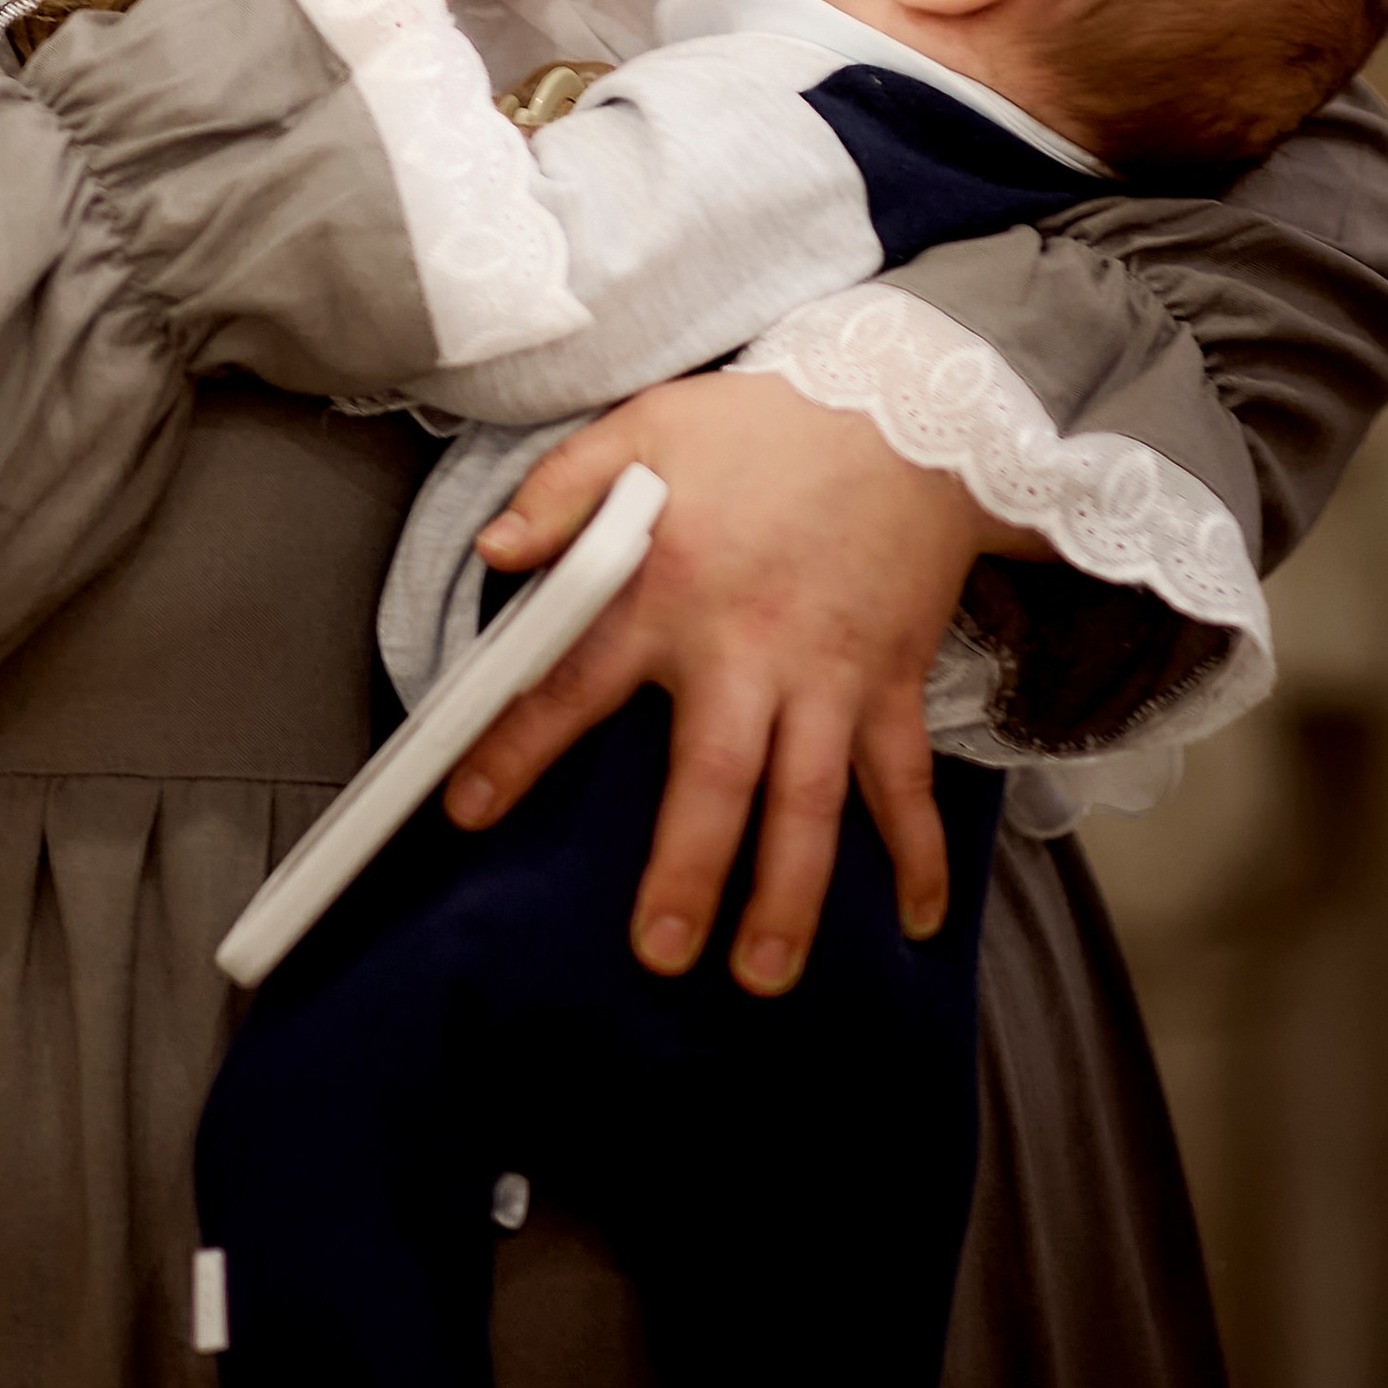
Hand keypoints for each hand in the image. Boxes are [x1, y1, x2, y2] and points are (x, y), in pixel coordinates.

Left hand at [447, 374, 1026, 991]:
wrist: (903, 411)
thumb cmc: (760, 427)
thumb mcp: (644, 428)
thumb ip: (561, 491)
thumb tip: (495, 552)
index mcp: (667, 587)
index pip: (575, 679)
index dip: (517, 747)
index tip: (469, 812)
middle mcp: (747, 646)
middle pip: (714, 778)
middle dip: (687, 872)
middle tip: (658, 953)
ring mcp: (826, 674)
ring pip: (809, 802)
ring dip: (789, 895)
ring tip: (761, 975)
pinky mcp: (888, 683)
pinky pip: (905, 781)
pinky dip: (918, 853)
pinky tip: (915, 921)